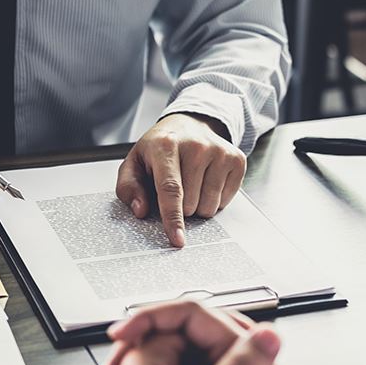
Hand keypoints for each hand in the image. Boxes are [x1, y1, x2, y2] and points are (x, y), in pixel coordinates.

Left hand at [116, 113, 245, 246]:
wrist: (188, 125)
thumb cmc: (158, 150)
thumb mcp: (134, 164)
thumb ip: (129, 188)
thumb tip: (140, 210)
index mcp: (165, 146)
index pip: (170, 189)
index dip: (173, 218)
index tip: (177, 239)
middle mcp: (196, 146)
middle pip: (190, 204)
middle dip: (180, 208)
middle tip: (174, 187)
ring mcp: (219, 151)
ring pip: (209, 206)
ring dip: (197, 205)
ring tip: (190, 182)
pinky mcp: (237, 159)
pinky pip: (225, 202)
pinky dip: (213, 199)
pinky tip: (205, 180)